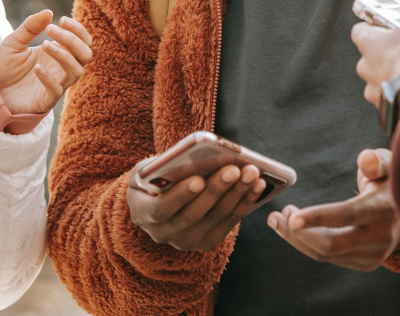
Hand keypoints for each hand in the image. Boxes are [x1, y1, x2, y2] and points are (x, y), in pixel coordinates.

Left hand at [0, 11, 92, 114]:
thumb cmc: (4, 66)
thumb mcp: (14, 42)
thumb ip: (30, 27)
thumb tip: (48, 12)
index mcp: (59, 52)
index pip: (82, 40)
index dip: (77, 30)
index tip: (61, 19)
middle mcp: (61, 68)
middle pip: (85, 54)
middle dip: (73, 40)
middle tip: (51, 30)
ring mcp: (56, 84)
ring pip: (76, 71)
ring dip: (64, 56)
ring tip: (45, 45)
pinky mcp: (46, 100)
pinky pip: (57, 90)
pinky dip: (49, 78)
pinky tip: (36, 69)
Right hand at [127, 159, 266, 251]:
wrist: (157, 200)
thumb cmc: (153, 177)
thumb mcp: (148, 168)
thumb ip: (163, 165)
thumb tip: (195, 157)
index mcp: (142, 213)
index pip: (161, 209)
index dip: (180, 196)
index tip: (199, 179)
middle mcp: (162, 233)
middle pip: (193, 215)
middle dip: (217, 190)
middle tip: (235, 169)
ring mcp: (185, 241)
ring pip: (214, 219)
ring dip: (236, 195)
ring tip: (252, 173)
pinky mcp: (206, 241)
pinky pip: (228, 223)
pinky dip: (244, 202)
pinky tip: (257, 185)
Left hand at [268, 149, 399, 271]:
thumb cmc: (391, 180)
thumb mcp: (389, 164)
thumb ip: (376, 161)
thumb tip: (365, 159)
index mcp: (384, 209)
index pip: (348, 215)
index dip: (318, 217)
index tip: (291, 215)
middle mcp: (381, 238)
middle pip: (331, 244)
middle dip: (298, 232)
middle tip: (279, 213)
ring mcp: (374, 255)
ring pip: (326, 255)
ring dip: (297, 239)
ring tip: (278, 219)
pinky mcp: (367, 264)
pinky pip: (330, 258)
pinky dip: (307, 245)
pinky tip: (293, 230)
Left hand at [352, 2, 399, 109]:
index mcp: (367, 43)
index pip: (359, 30)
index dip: (372, 26)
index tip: (385, 24)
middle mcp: (364, 66)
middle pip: (371, 55)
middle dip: (387, 52)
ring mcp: (372, 87)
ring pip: (380, 77)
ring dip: (394, 73)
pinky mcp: (384, 105)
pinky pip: (390, 96)